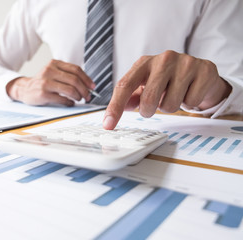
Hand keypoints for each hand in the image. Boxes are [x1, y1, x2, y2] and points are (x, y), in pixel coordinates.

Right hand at [6, 59, 94, 105]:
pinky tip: (69, 103)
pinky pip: (62, 99)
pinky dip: (69, 102)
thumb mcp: (54, 73)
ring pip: (70, 89)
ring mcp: (45, 82)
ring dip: (78, 96)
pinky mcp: (43, 94)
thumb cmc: (43, 82)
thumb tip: (88, 84)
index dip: (87, 79)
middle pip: (74, 80)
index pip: (76, 69)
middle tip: (87, 96)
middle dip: (84, 90)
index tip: (92, 87)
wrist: (25, 89)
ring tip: (78, 99)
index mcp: (54, 63)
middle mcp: (49, 70)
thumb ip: (67, 75)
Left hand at [103, 50, 231, 129]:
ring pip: (170, 105)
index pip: (124, 85)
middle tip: (155, 106)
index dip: (115, 107)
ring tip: (174, 95)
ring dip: (170, 107)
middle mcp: (163, 59)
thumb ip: (130, 97)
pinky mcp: (204, 70)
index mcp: (144, 63)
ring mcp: (185, 63)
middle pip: (148, 100)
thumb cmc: (167, 80)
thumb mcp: (146, 84)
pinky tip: (189, 92)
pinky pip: (191, 102)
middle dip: (149, 111)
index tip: (108, 125)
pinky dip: (189, 104)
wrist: (200, 72)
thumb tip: (114, 112)